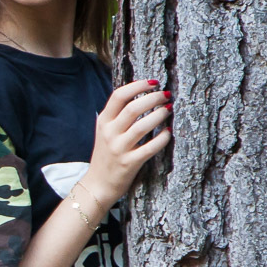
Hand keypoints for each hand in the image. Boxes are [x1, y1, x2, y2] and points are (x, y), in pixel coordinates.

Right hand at [84, 79, 171, 204]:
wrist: (98, 184)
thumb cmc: (106, 154)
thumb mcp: (105, 131)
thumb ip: (117, 115)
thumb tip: (140, 94)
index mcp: (103, 121)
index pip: (119, 95)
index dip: (138, 86)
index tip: (154, 82)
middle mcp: (110, 133)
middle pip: (132, 108)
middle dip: (153, 98)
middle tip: (166, 95)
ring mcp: (119, 148)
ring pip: (142, 126)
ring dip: (159, 115)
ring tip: (169, 109)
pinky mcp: (129, 163)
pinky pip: (150, 148)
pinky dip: (162, 138)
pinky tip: (168, 132)